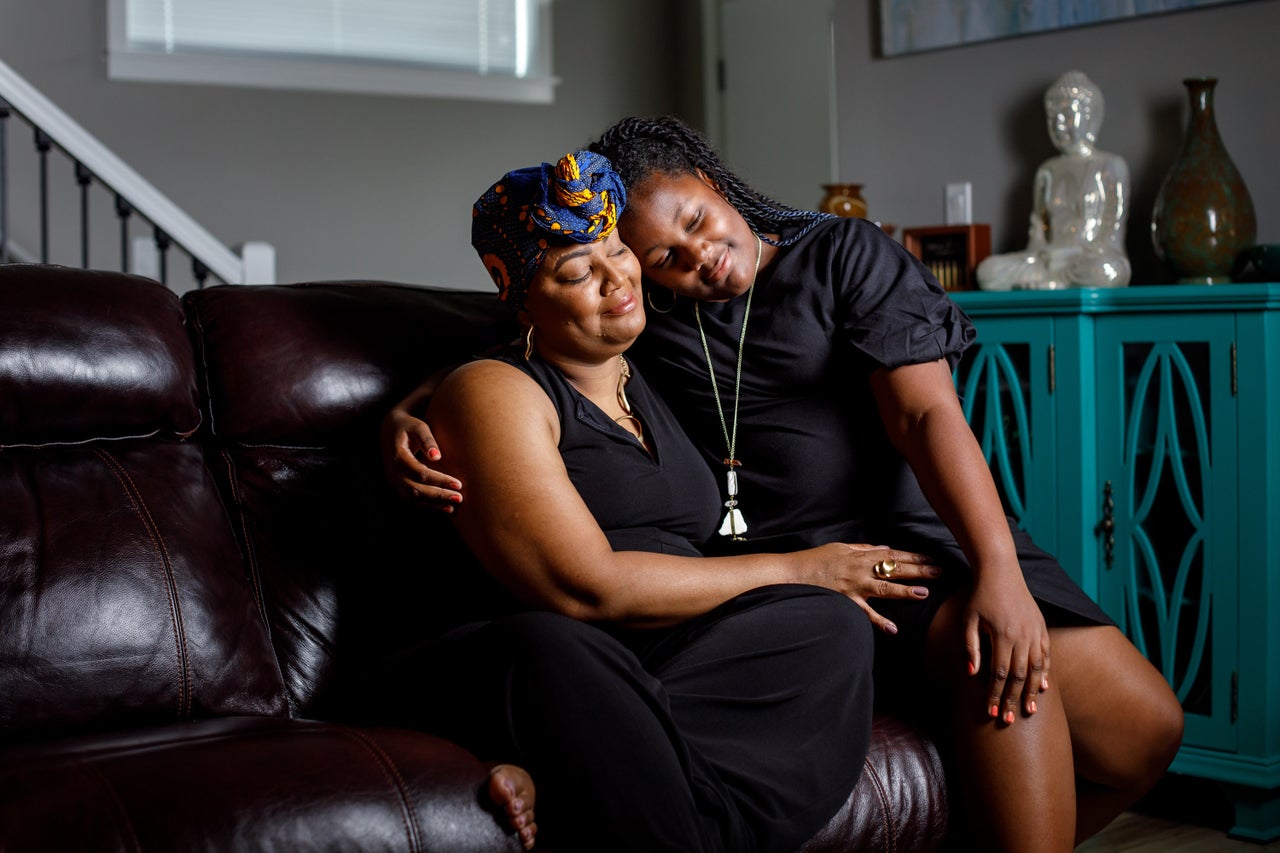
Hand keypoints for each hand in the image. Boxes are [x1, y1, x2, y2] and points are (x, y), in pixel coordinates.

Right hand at [379, 407, 462, 510]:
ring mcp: (393, 482)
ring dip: (433, 505)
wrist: (390, 430)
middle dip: (438, 495)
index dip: (439, 480)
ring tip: (453, 507)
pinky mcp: (396, 487)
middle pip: (416, 490)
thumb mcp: (418, 427)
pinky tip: (444, 508)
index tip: (458, 484)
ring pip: (412, 499)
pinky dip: (427, 507)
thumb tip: (437, 456)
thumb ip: (427, 440)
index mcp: (397, 457)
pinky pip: (411, 501)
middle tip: (459, 498)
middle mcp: (392, 472)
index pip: (420, 473)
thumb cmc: (408, 426)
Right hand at [802, 543, 939, 634]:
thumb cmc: (815, 560)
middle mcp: (860, 569)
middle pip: (894, 569)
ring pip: (883, 588)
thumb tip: (883, 548)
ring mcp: (853, 587)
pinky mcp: (845, 602)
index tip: (931, 558)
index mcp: (860, 556)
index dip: (913, 556)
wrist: (792, 572)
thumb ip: (863, 548)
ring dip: (904, 590)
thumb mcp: (841, 548)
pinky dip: (878, 621)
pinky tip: (893, 629)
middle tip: (939, 572)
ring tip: (923, 593)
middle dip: (918, 570)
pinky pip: (864, 613)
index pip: (893, 554)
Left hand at [963, 571, 1049, 723]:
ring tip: (1030, 710)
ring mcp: (1035, 632)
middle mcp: (1022, 636)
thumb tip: (972, 674)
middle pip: (1019, 676)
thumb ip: (971, 647)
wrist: (1001, 571)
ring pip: (1036, 668)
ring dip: (1032, 691)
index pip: (1000, 674)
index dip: (996, 695)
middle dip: (1013, 699)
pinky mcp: (1042, 627)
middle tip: (1010, 720)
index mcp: (1002, 635)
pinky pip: (1046, 655)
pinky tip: (1043, 687)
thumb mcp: (968, 620)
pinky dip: (1045, 672)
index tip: (992, 712)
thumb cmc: (980, 596)